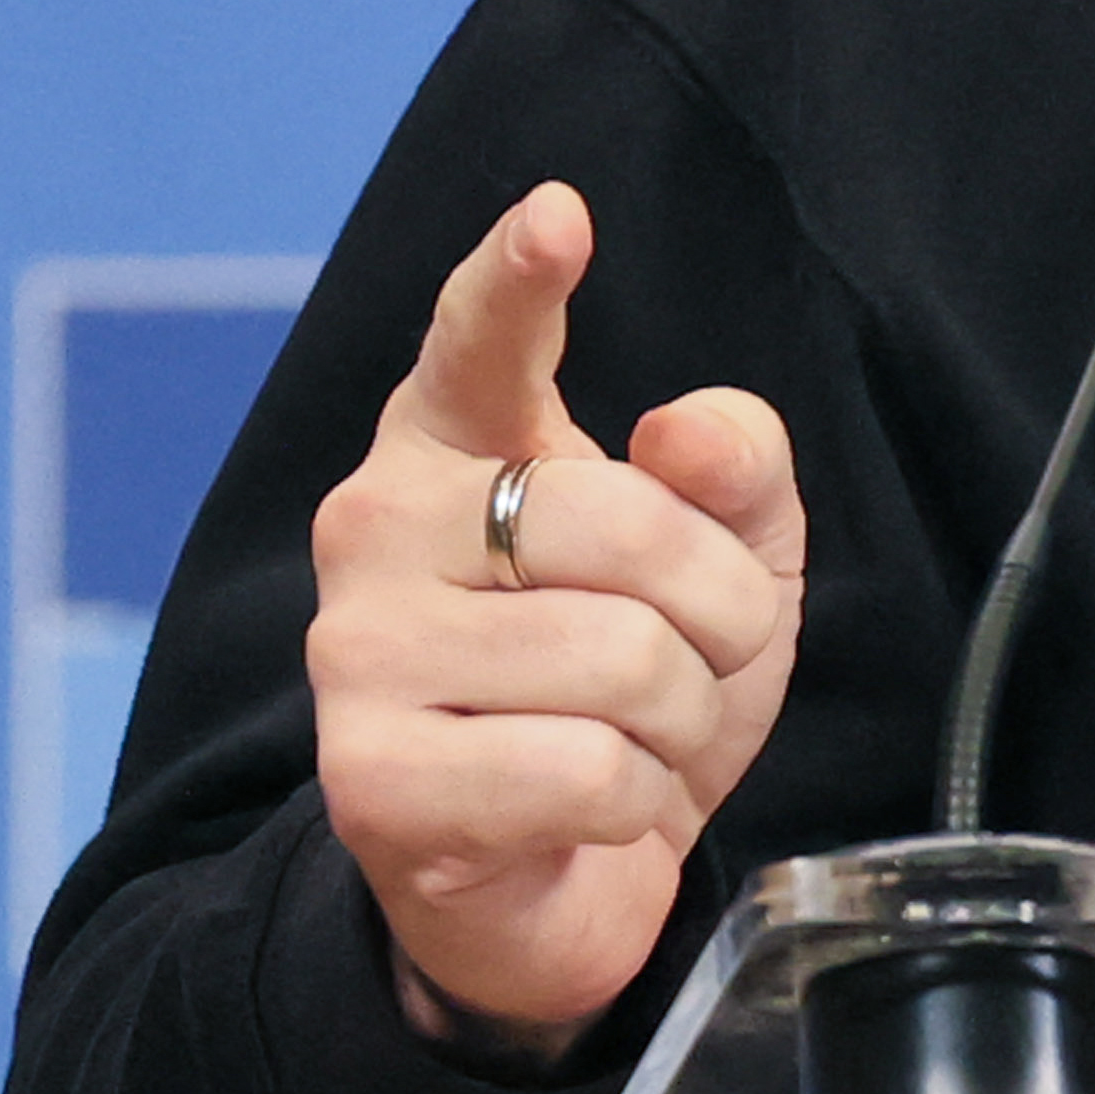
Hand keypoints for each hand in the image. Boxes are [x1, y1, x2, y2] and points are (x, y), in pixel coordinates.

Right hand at [308, 181, 807, 1053]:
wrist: (563, 876)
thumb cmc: (638, 685)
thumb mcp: (729, 561)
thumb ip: (734, 471)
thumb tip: (688, 430)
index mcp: (457, 442)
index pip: (479, 343)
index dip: (515, 280)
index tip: (558, 217)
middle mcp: (379, 526)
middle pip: (617, 523)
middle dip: (715, 611)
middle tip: (693, 662)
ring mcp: (360, 653)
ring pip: (620, 658)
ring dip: (680, 720)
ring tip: (637, 740)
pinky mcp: (370, 782)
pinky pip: (587, 770)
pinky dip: (636, 801)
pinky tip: (593, 808)